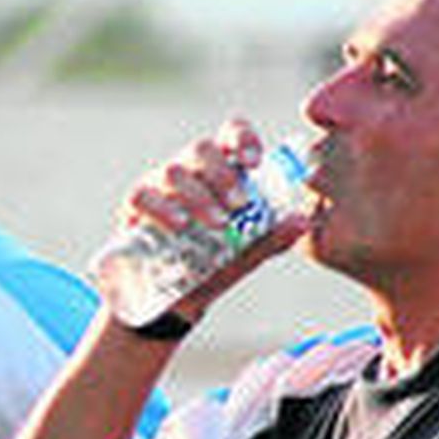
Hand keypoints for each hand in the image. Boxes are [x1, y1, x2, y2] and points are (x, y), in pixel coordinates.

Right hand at [116, 118, 308, 320]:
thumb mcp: (245, 255)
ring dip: (199, 195)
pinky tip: (181, 225)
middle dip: (222, 173)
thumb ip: (270, 238)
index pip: (229, 135)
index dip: (242, 138)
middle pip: (201, 148)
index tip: (255, 162)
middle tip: (240, 204)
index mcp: (218, 172)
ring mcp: (158, 186)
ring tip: (217, 223)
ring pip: (174, 171)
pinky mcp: (134, 207)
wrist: (174, 304)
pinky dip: (163, 207)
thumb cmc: (212, 267)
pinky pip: (143, 195)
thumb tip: (304, 222)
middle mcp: (188, 171)